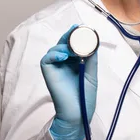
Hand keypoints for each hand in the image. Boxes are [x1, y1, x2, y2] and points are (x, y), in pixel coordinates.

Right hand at [40, 25, 97, 139]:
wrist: (78, 112)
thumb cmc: (85, 95)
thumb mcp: (91, 73)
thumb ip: (91, 58)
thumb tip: (93, 42)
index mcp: (75, 61)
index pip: (73, 44)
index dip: (76, 35)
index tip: (82, 27)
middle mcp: (64, 62)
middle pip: (63, 43)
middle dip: (70, 36)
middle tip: (76, 30)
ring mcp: (55, 67)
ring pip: (55, 49)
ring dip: (64, 46)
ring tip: (74, 51)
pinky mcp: (48, 73)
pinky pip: (46, 59)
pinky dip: (54, 55)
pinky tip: (63, 57)